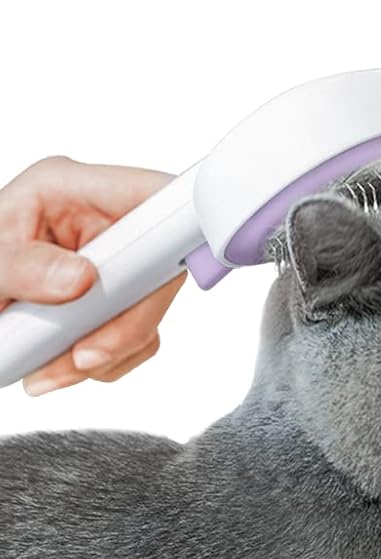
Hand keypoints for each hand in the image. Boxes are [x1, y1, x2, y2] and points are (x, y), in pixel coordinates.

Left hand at [0, 156, 183, 395]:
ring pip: (149, 310)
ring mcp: (112, 262)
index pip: (154, 194)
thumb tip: (81, 280)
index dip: (177, 228)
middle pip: (160, 267)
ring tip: (51, 371)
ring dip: (109, 351)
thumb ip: (25, 266)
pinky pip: (134, 335)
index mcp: (74, 187)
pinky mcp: (111, 299)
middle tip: (83, 356)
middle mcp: (104, 222)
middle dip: (126, 320)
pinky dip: (104, 361)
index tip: (158, 276)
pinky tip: (60, 366)